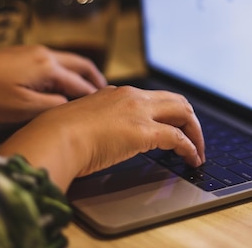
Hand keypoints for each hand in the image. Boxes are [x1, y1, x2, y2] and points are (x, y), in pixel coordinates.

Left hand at [0, 45, 105, 124]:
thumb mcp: (21, 108)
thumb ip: (51, 107)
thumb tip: (69, 106)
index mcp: (49, 68)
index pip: (81, 84)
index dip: (94, 98)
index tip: (107, 109)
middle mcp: (46, 55)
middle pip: (81, 65)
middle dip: (96, 79)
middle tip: (107, 94)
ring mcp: (34, 51)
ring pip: (68, 60)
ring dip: (82, 73)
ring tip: (89, 88)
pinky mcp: (24, 53)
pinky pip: (55, 60)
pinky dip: (67, 71)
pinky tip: (62, 83)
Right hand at [0, 85, 205, 190]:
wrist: (54, 137)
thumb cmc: (59, 134)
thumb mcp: (81, 120)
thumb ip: (96, 122)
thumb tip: (98, 135)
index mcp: (116, 93)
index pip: (152, 98)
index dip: (167, 113)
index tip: (171, 127)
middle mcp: (132, 97)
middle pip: (175, 100)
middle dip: (189, 119)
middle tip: (193, 138)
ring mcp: (140, 112)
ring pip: (183, 113)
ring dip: (195, 133)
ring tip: (197, 152)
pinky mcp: (145, 131)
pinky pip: (179, 138)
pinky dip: (190, 148)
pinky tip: (191, 159)